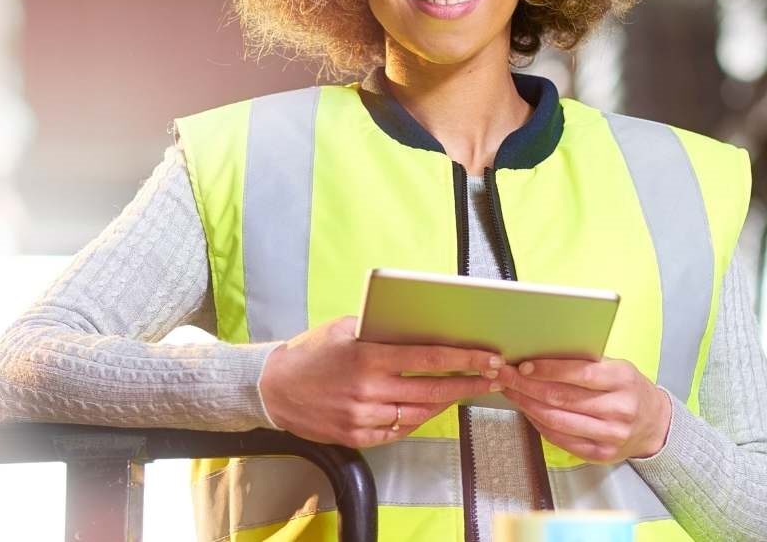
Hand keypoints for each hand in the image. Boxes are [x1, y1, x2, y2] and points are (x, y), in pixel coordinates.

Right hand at [260, 316, 500, 447]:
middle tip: (492, 377)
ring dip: (445, 402)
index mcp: (368, 358)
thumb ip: (380, 331)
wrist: (274, 389)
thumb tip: (420, 328)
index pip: (430, 357)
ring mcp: (364, 417)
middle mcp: (369, 390)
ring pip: (420, 413)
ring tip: (461, 390)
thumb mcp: (343, 329)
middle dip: (468, 383)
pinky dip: (416, 418)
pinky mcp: (358, 436)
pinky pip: (399, 430)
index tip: (489, 357)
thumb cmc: (310, 354)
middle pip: (434, 390)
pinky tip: (426, 408)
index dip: (465, 358)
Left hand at [493, 357, 672, 463]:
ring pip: (557, 420)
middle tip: (504, 376)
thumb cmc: (628, 390)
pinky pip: (561, 439)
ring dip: (527, 405)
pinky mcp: (600, 454)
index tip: (523, 365)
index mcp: (622, 380)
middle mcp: (618, 409)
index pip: (578, 373)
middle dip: (526, 386)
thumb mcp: (617, 368)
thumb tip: (541, 353)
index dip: (546, 369)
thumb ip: (586, 363)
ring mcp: (610, 435)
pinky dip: (539, 424)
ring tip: (511, 392)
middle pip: (561, 398)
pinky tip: (528, 411)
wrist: (655, 425)